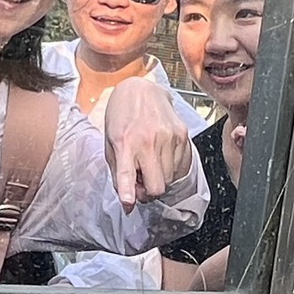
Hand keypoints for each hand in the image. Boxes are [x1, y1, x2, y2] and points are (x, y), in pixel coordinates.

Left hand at [98, 80, 194, 209]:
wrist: (141, 89)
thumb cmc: (122, 117)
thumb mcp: (110, 144)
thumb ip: (118, 173)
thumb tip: (129, 202)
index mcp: (125, 142)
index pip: (126, 173)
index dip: (128, 192)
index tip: (130, 203)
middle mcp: (148, 140)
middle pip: (156, 187)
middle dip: (149, 193)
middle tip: (141, 184)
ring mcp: (169, 137)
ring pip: (169, 180)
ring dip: (159, 178)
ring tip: (149, 164)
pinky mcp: (182, 135)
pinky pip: (180, 167)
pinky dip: (170, 168)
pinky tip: (160, 155)